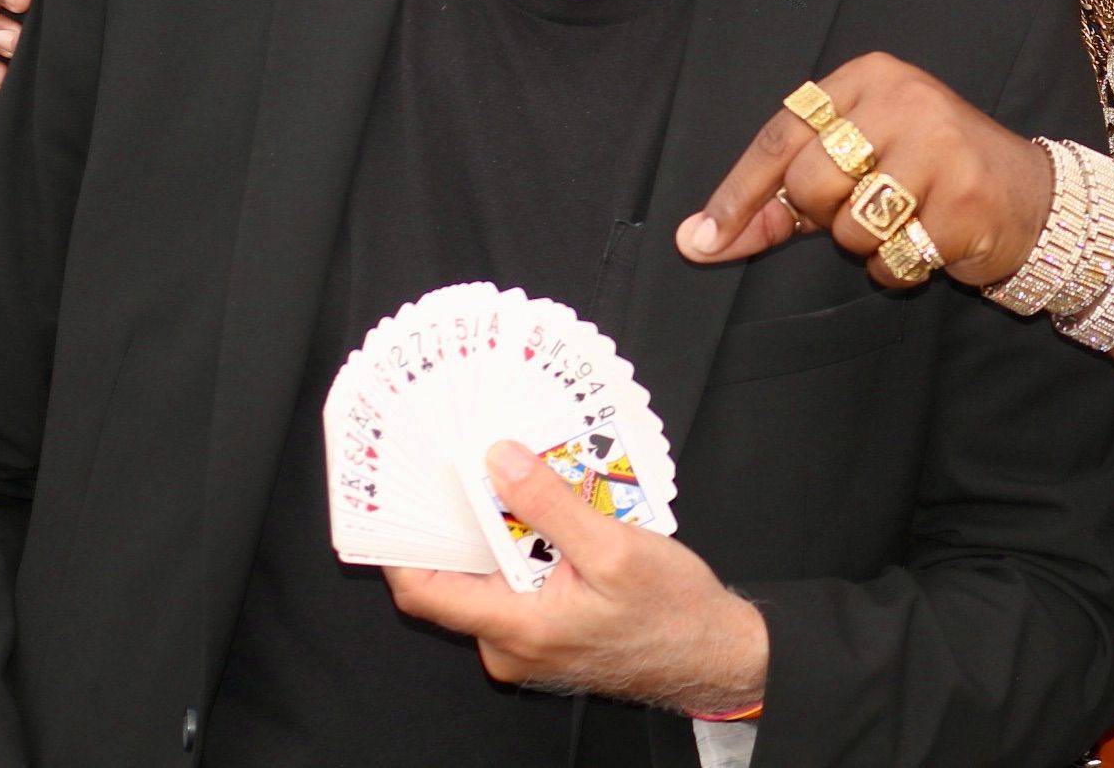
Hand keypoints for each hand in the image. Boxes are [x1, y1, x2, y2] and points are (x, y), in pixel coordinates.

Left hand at [384, 441, 766, 712]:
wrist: (714, 652)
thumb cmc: (671, 612)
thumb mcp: (614, 547)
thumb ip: (551, 504)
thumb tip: (499, 461)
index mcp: (516, 628)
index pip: (426, 591)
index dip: (403, 544)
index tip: (400, 498)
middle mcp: (511, 643)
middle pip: (461, 575)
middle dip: (471, 516)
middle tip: (481, 462)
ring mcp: (529, 641)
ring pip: (496, 574)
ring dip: (511, 525)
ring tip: (535, 479)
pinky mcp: (550, 632)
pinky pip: (522, 582)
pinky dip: (534, 544)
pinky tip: (564, 513)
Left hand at [674, 52, 1052, 288]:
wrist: (1030, 195)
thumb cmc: (927, 174)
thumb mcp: (859, 163)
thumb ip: (785, 194)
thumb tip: (701, 238)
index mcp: (869, 78)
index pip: (783, 134)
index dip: (739, 191)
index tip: (703, 238)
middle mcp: (905, 100)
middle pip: (812, 181)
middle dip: (822, 216)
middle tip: (860, 210)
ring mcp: (940, 148)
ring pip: (850, 226)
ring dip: (864, 245)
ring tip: (904, 221)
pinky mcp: (965, 201)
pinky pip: (892, 260)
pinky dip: (897, 268)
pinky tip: (929, 240)